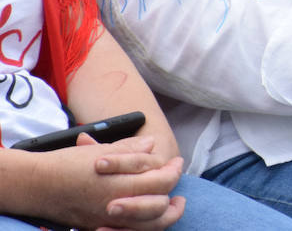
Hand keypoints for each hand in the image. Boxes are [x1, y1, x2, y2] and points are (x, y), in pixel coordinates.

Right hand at [27, 135, 184, 230]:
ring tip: (176, 203)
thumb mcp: (101, 151)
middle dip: (174, 189)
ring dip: (168, 214)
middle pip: (160, 203)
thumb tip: (152, 145)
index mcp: (120, 184)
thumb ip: (130, 150)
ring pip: (150, 225)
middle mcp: (117, 205)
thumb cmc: (68, 164)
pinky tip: (154, 216)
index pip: (161, 180)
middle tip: (176, 176)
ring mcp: (108, 220)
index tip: (177, 161)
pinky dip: (147, 226)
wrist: (38, 185)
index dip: (173, 169)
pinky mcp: (100, 227)